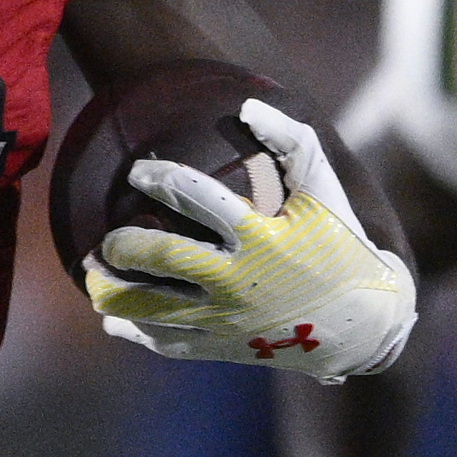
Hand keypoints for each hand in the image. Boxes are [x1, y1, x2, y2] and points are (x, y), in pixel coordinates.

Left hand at [85, 98, 419, 382]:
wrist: (363, 326)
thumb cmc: (342, 248)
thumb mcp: (325, 190)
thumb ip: (293, 141)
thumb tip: (247, 107)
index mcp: (260, 236)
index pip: (194, 196)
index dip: (159, 178)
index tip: (138, 172)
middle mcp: (236, 280)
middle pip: (160, 256)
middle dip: (123, 243)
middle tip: (107, 238)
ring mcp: (225, 319)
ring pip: (150, 306)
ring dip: (112, 289)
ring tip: (93, 271)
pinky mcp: (222, 348)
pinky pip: (165, 341)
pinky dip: (134, 330)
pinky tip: (113, 316)